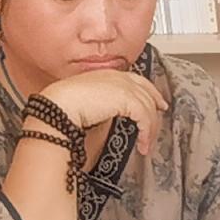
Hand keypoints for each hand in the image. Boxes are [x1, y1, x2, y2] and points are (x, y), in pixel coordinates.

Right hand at [37, 66, 168, 137]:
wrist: (60, 105)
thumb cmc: (64, 106)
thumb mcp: (87, 102)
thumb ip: (102, 104)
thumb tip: (108, 115)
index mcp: (107, 74)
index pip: (135, 80)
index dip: (148, 92)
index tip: (155, 102)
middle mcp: (118, 77)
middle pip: (146, 90)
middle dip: (155, 105)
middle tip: (160, 118)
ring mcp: (124, 86)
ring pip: (148, 106)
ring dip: (150, 128)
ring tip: (146, 144)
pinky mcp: (128, 98)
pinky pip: (146, 117)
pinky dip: (147, 132)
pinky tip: (143, 144)